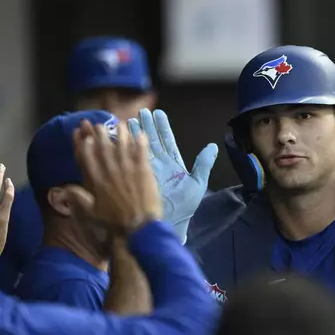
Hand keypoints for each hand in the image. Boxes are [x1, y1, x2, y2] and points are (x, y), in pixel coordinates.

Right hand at [71, 120, 161, 232]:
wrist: (139, 226)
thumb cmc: (116, 221)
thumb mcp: (92, 213)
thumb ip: (79, 198)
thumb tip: (65, 188)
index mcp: (98, 181)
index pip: (88, 159)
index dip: (85, 146)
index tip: (84, 136)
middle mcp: (111, 172)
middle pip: (104, 149)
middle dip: (101, 135)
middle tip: (100, 125)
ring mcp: (129, 170)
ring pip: (123, 147)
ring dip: (121, 134)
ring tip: (120, 124)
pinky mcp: (144, 171)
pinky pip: (141, 153)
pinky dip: (140, 142)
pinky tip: (140, 134)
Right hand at [128, 109, 217, 243]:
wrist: (172, 222)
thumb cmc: (185, 205)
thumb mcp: (198, 183)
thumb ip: (204, 163)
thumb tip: (213, 146)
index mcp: (173, 163)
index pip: (167, 140)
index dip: (162, 127)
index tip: (158, 113)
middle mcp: (159, 164)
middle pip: (151, 140)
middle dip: (146, 126)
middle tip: (140, 111)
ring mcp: (147, 170)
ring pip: (139, 148)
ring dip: (134, 134)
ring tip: (127, 120)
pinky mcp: (138, 178)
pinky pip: (132, 162)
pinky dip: (126, 150)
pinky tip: (121, 138)